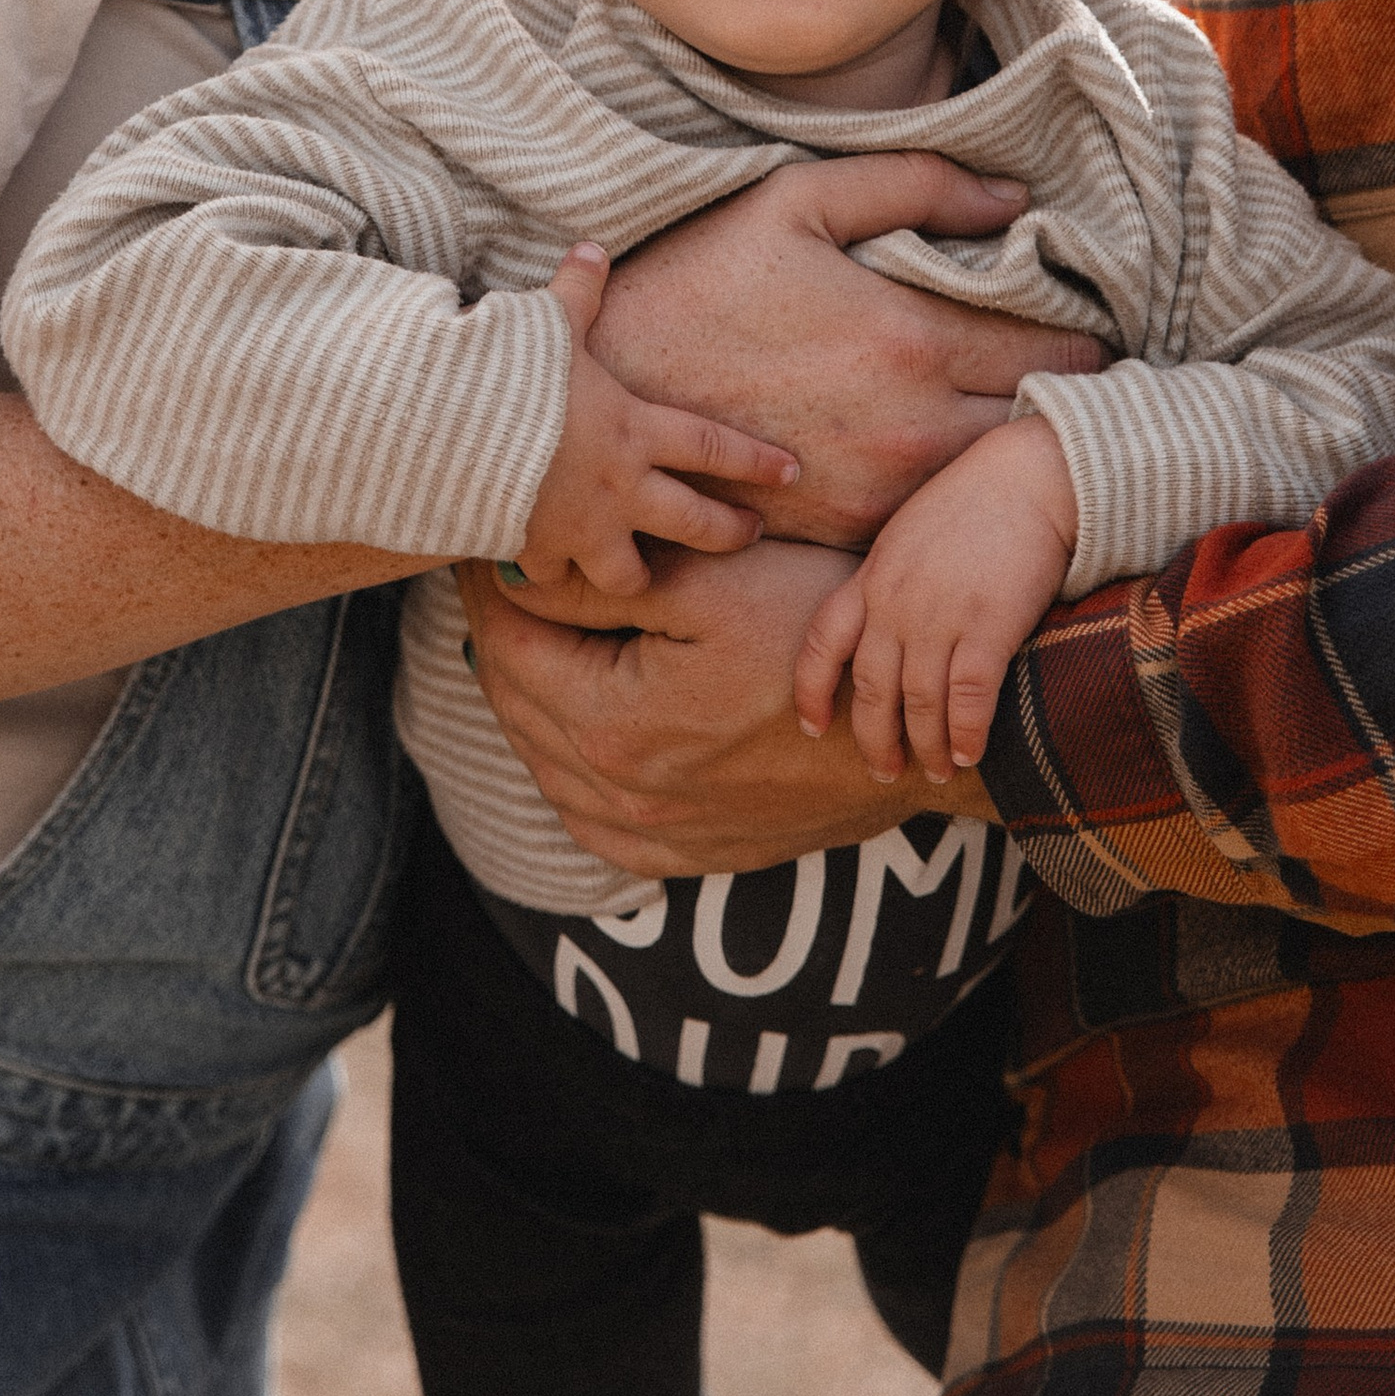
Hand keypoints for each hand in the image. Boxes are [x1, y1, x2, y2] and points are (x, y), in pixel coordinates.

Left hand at [461, 542, 994, 878]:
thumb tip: (510, 574)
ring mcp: (652, 834)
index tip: (487, 543)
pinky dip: (567, 772)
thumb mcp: (710, 584)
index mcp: (612, 723)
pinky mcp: (686, 852)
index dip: (491, 587)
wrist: (907, 725)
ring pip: (545, 765)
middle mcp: (618, 794)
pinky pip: (591, 823)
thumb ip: (598, 586)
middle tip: (499, 580)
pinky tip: (575, 731)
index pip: (510, 647)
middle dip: (502, 638)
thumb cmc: (816, 634)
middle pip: (517, 707)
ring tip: (534, 639)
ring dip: (529, 700)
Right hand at [517, 247, 797, 597]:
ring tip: (641, 574)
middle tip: (753, 535)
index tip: (792, 471)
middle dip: (729, 533)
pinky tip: (550, 569)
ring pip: (630, 574)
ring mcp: (579, 527)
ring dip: (636, 575)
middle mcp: (620, 487)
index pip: (714, 447)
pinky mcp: (534, 548)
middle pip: (696, 524)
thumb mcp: (549, 321)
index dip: (756, 461)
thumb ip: (577, 291)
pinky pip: (552, 576)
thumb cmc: (508, 371)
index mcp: (635, 429)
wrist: (448, 430)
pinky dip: (552, 575)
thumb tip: (591, 248)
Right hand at [591, 157, 1108, 549]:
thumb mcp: (799, 200)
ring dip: (1014, 447)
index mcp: (911, 339)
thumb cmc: (703, 278)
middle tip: (1073, 374)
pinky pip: (937, 516)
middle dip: (1065, 398)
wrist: (610, 389)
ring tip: (1022, 414)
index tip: (1093, 329)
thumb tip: (1015, 199)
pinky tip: (951, 458)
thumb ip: (916, 185)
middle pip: (1038, 423)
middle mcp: (910, 428)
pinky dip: (956, 489)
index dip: (1086, 340)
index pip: (1055, 352)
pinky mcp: (846, 529)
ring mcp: (879, 490)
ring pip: (993, 478)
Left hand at [794, 415, 1076, 784]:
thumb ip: (892, 580)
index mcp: (873, 575)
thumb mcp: (910, 534)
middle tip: (885, 769)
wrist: (1032, 474)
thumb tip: (890, 627)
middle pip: (871, 689)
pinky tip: (970, 753)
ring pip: (919, 703)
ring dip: (927, 745)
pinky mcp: (989, 625)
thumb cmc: (978, 500)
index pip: (822, 641)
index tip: (812, 726)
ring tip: (936, 769)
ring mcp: (940, 615)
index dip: (811, 690)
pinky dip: (966, 733)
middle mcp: (897, 601)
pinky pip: (969, 697)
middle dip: (874, 739)